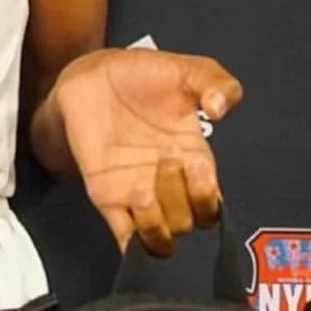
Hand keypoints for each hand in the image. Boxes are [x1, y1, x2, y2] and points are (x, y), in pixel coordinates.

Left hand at [54, 48, 242, 255]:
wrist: (90, 76)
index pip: (213, 204)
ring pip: (161, 240)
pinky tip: (130, 204)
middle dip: (182, 198)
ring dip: (157, 223)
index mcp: (194, 160)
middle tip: (165, 158)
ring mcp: (137, 194)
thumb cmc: (140, 75)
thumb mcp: (186, 70)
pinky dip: (132, 240)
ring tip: (141, 187)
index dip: (207, 193)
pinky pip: (125, 239)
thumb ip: (215, 82)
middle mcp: (169, 184)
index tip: (194, 160)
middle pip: (189, 223)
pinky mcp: (107, 198)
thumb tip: (220, 109)